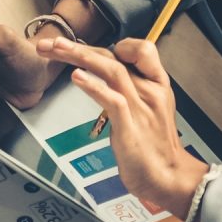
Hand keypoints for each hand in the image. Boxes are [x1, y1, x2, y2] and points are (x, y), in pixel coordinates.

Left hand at [42, 34, 208, 214]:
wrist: (170, 178)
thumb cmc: (155, 147)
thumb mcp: (149, 109)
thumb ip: (131, 89)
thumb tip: (104, 74)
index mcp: (156, 85)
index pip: (143, 49)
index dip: (118, 44)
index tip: (91, 48)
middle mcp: (149, 92)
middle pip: (115, 57)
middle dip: (80, 47)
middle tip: (51, 43)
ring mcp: (141, 108)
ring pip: (112, 71)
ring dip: (81, 56)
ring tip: (55, 48)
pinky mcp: (130, 128)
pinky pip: (112, 100)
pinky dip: (94, 86)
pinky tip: (76, 77)